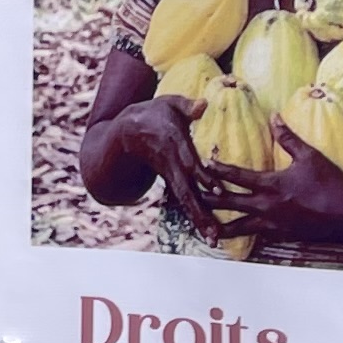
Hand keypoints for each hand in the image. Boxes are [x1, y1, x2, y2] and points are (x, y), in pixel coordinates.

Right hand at [111, 93, 222, 232]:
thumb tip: (203, 104)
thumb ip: (187, 106)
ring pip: (186, 200)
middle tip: (213, 231)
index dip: (202, 175)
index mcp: (173, 144)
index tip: (217, 190)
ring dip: (199, 220)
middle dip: (201, 211)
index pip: (189, 162)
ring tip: (213, 239)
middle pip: (187, 191)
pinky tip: (208, 232)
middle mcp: (171, 164)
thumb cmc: (152, 113)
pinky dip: (196, 216)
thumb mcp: (168, 103)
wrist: (125, 133)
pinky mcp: (172, 181)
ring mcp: (170, 175)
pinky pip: (185, 201)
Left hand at [198, 134, 342, 247]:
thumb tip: (274, 116)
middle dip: (205, 199)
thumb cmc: (331, 183)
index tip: (201, 162)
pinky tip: (230, 240)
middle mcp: (265, 207)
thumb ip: (288, 137)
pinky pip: (253, 238)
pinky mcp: (279, 237)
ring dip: (217, 226)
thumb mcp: (310, 156)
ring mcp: (271, 225)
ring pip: (235, 228)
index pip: (234, 176)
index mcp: (270, 185)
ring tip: (200, 228)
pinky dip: (239, 238)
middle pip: (225, 204)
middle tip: (187, 196)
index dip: (215, 169)